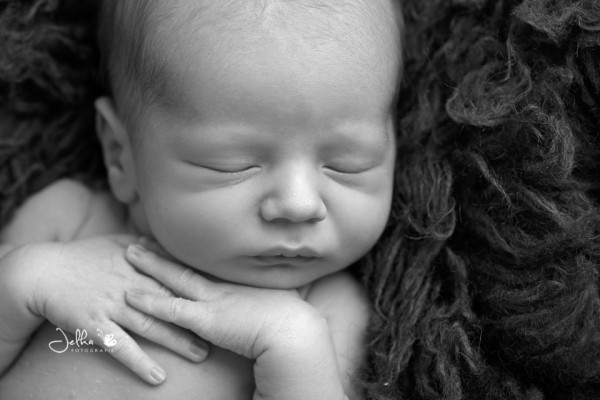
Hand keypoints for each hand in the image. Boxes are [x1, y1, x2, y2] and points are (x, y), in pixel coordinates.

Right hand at [17, 236, 207, 384]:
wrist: (42, 271)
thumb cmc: (82, 256)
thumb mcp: (116, 242)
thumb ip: (144, 245)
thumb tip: (166, 245)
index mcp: (138, 267)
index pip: (174, 280)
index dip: (198, 292)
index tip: (220, 301)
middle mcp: (130, 286)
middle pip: (170, 305)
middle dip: (196, 319)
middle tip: (222, 333)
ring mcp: (113, 306)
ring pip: (151, 326)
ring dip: (176, 341)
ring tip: (200, 354)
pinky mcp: (95, 325)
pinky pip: (120, 347)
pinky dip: (139, 362)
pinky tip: (157, 376)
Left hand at [125, 241, 347, 399]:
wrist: (292, 331)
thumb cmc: (290, 318)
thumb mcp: (277, 299)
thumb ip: (263, 295)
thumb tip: (263, 295)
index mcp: (236, 281)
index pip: (203, 262)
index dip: (183, 252)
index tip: (167, 241)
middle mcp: (221, 285)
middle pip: (185, 264)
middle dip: (162, 252)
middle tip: (140, 239)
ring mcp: (211, 300)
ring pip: (174, 278)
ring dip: (151, 265)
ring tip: (129, 251)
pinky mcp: (205, 320)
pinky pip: (170, 309)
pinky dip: (149, 302)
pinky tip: (130, 296)